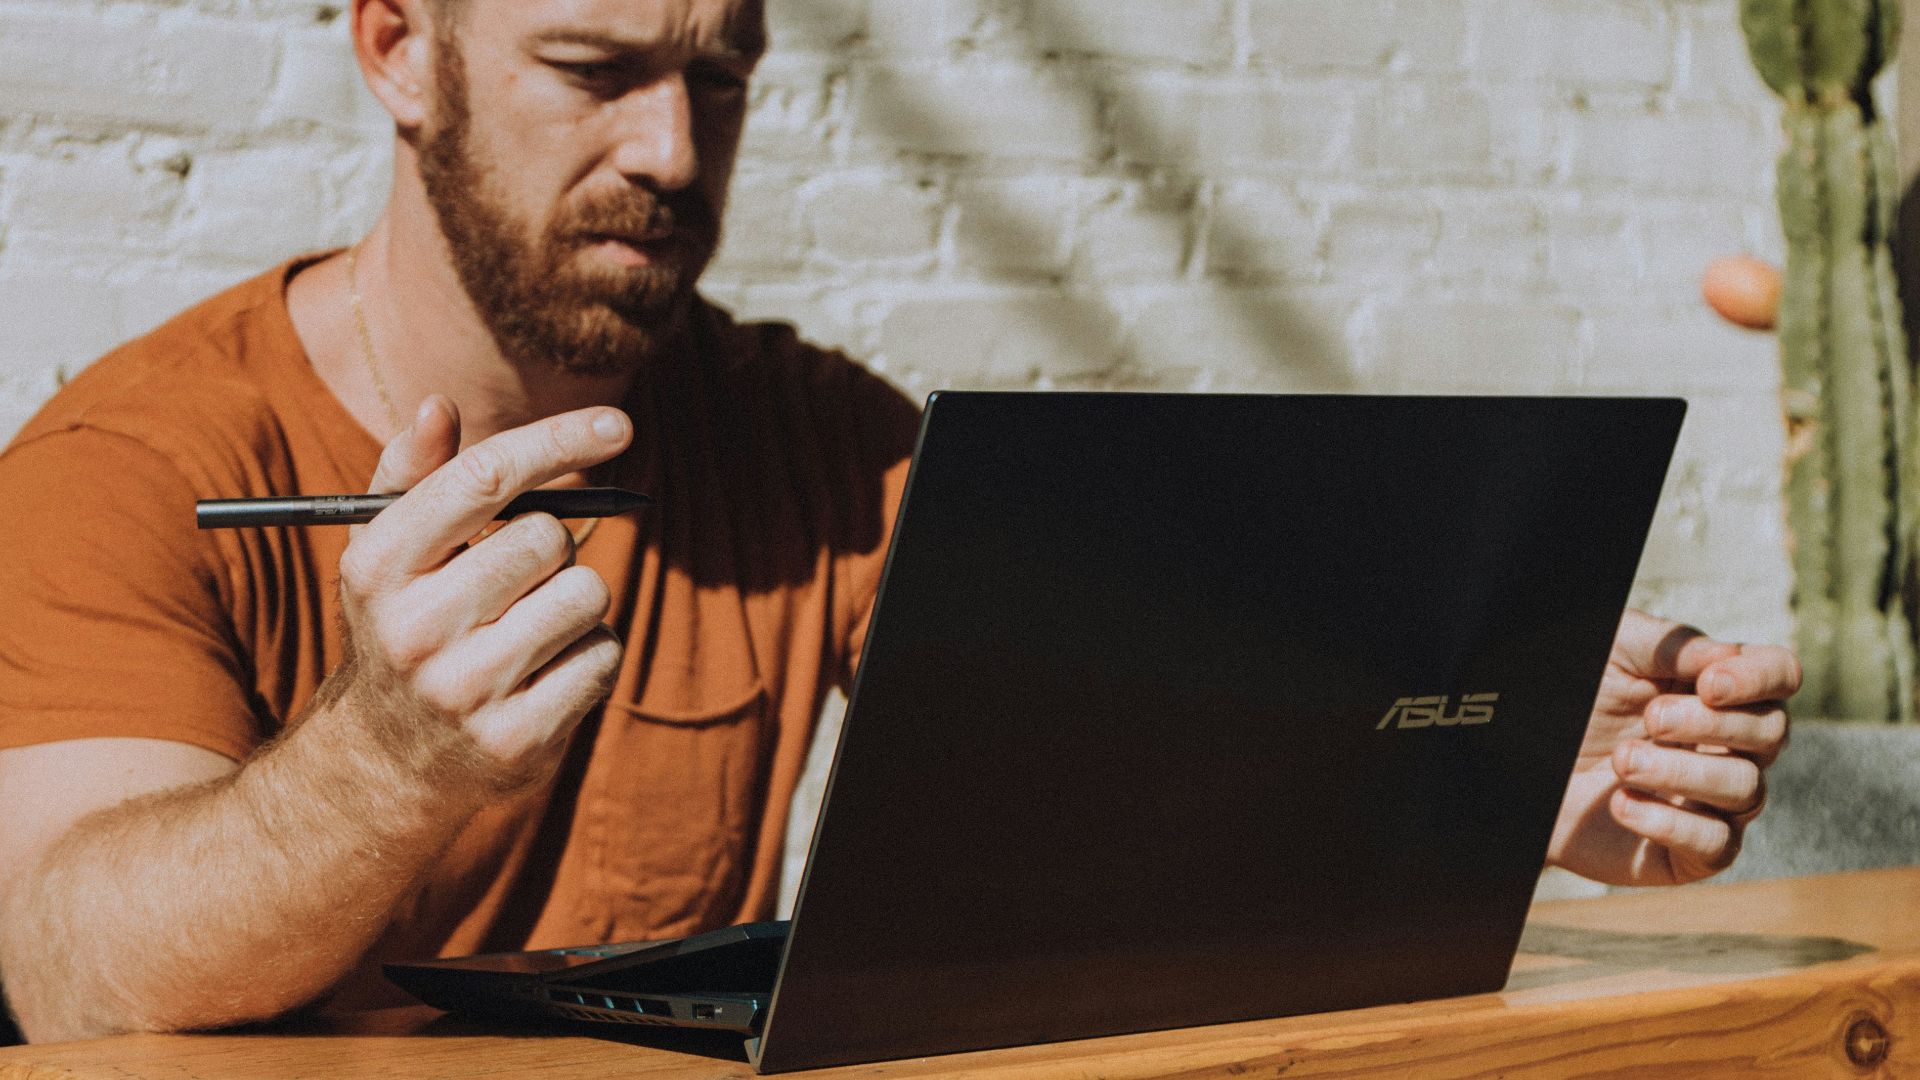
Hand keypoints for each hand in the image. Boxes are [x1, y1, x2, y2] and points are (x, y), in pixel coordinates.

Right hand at [327, 396, 630, 794]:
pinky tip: (544, 673)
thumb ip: (413, 474)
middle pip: (547, 537)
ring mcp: (465, 689)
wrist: (387, 760)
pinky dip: (590, 654)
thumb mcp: (390, 551)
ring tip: (527, 631)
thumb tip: (438, 406)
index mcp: (379, 564)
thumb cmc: (406, 623)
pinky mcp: (516, 738)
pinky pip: (603, 655)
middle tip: (517, 582)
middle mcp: (414, 627)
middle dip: (549, 550)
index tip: (619, 424)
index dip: (559, 441)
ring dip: (575, 604)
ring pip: (587, 595)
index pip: (484, 477)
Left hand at [1546, 609, 1798, 885]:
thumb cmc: (1576, 700)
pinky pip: (1717, 845)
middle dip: (1711, 723)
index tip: (1708, 683)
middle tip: (1650, 718)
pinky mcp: (1691, 852)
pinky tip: (1621, 803)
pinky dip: (1669, 822)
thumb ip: (1669, 645)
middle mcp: (1731, 746)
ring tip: (1622, 760)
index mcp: (1720, 690)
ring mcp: (1716, 801)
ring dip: (1681, 771)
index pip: (1780, 675)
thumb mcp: (1613, 652)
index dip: (1759, 678)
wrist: (1522, 759)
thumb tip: (1726, 656)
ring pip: (1745, 789)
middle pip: (1771, 733)